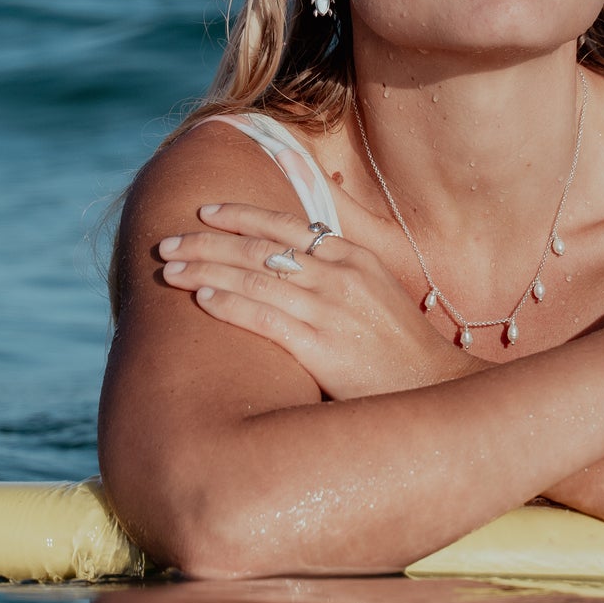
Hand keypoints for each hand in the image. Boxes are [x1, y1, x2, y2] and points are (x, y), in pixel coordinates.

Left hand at [156, 204, 472, 399]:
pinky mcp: (323, 347)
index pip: (286, 225)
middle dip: (207, 242)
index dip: (240, 216)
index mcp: (354, 258)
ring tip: (170, 269)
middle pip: (260, 248)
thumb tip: (304, 244)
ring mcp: (332, 310)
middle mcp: (340, 276)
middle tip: (166, 241)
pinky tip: (202, 298)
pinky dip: (231, 304)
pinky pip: (266, 317)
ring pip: (254, 278)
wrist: (436, 390)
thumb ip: (341, 265)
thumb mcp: (379, 291)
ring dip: (206, 270)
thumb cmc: (402, 347)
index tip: (203, 212)